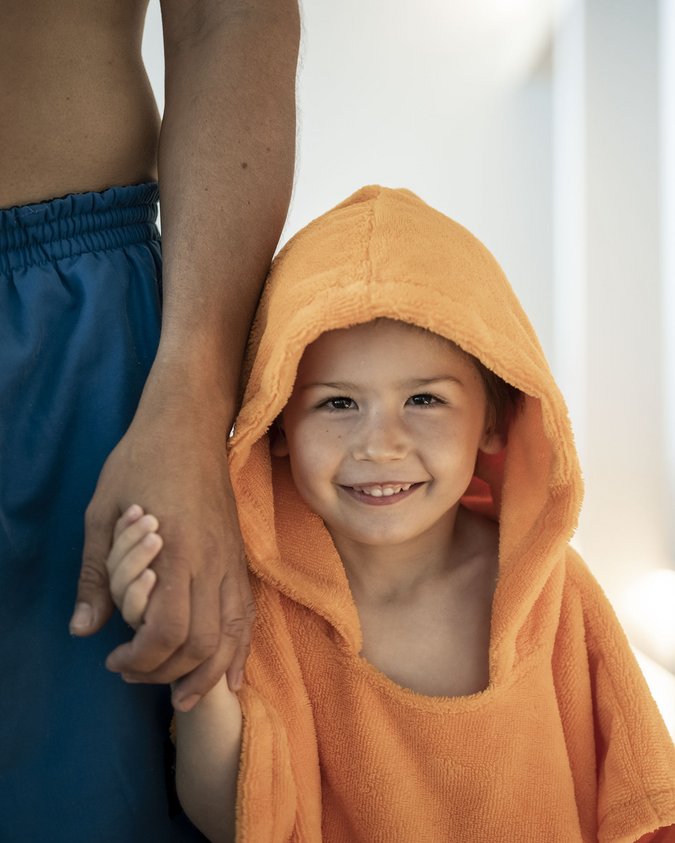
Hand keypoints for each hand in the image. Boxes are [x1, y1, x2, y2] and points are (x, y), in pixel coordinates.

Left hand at [70, 387, 254, 711]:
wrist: (190, 427)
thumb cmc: (139, 463)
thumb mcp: (102, 513)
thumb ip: (96, 574)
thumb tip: (83, 628)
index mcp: (173, 550)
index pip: (167, 629)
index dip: (141, 658)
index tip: (114, 659)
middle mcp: (210, 562)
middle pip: (202, 641)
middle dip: (168, 672)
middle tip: (135, 676)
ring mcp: (231, 560)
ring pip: (232, 633)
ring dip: (210, 673)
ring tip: (186, 697)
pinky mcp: (239, 557)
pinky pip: (247, 613)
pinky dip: (241, 649)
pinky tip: (231, 674)